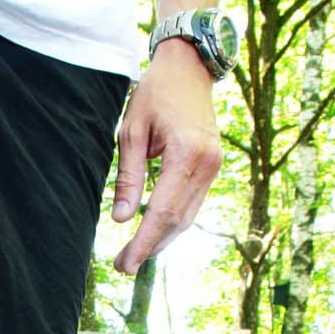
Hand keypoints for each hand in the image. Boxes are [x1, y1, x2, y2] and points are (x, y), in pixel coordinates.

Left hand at [112, 39, 221, 275]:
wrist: (189, 68)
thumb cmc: (155, 94)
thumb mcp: (131, 131)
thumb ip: (127, 176)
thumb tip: (119, 218)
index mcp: (186, 153)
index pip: (162, 211)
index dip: (143, 241)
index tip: (126, 263)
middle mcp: (206, 163)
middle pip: (177, 220)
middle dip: (150, 246)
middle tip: (124, 266)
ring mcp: (214, 166)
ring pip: (187, 216)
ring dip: (162, 239)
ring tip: (135, 255)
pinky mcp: (213, 166)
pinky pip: (192, 203)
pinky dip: (173, 222)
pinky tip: (153, 233)